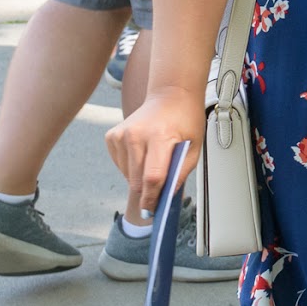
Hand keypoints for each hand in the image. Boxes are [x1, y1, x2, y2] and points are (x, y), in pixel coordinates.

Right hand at [106, 96, 206, 220]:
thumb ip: (181, 172)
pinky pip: (121, 165)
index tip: (153, 211)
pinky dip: (132, 168)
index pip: (152, 177)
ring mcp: (121, 135)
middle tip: (156, 201)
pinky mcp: (112, 136)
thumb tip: (167, 196)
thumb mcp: (194, 146)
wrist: (170, 94)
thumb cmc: (185, 120)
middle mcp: (135, 135)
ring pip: (127, 175)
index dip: (153, 198)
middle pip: (137, 180)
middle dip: (146, 194)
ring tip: (155, 164)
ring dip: (140, 180)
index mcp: (159, 136)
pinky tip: (144, 155)